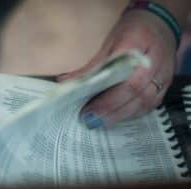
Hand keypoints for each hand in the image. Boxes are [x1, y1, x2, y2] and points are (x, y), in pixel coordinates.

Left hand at [57, 10, 176, 128]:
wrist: (160, 25)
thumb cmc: (130, 33)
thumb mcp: (109, 42)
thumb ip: (92, 64)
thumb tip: (66, 82)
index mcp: (138, 42)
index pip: (122, 72)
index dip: (106, 94)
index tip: (87, 108)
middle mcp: (155, 61)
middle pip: (134, 90)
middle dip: (110, 108)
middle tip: (89, 119)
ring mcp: (163, 75)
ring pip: (144, 101)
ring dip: (120, 115)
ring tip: (99, 122)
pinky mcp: (165, 85)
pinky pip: (150, 105)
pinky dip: (131, 113)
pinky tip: (115, 117)